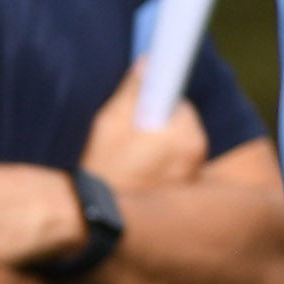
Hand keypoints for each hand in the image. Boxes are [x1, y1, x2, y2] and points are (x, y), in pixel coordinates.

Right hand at [75, 74, 209, 197]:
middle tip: (125, 135)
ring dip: (155, 148)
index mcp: (185, 136)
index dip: (157, 99)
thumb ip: (132, 91)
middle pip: (178, 126)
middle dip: (156, 125)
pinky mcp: (180, 198)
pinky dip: (156, 169)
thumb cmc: (97, 169)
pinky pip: (170, 171)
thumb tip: (147, 64)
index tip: (143, 101)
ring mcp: (190, 180)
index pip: (179, 102)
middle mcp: (195, 158)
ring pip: (174, 149)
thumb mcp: (108, 123)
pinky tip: (131, 176)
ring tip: (124, 159)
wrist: (88, 219)